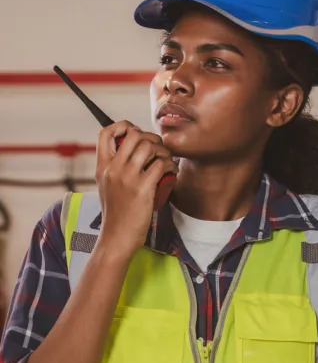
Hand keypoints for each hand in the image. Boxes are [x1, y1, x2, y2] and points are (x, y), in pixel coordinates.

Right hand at [94, 121, 177, 257]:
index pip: (105, 132)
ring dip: (164, 151)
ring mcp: (127, 178)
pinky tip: (171, 171)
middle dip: (151, 137)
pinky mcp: (142, 189)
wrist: (116, 237)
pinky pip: (161, 165)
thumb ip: (114, 167)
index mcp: (102, 166)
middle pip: (134, 134)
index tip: (136, 133)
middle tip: (158, 149)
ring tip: (166, 160)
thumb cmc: (116, 212)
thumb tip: (130, 150)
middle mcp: (113, 168)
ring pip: (149, 147)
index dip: (123, 125)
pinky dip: (170, 165)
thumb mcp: (106, 185)